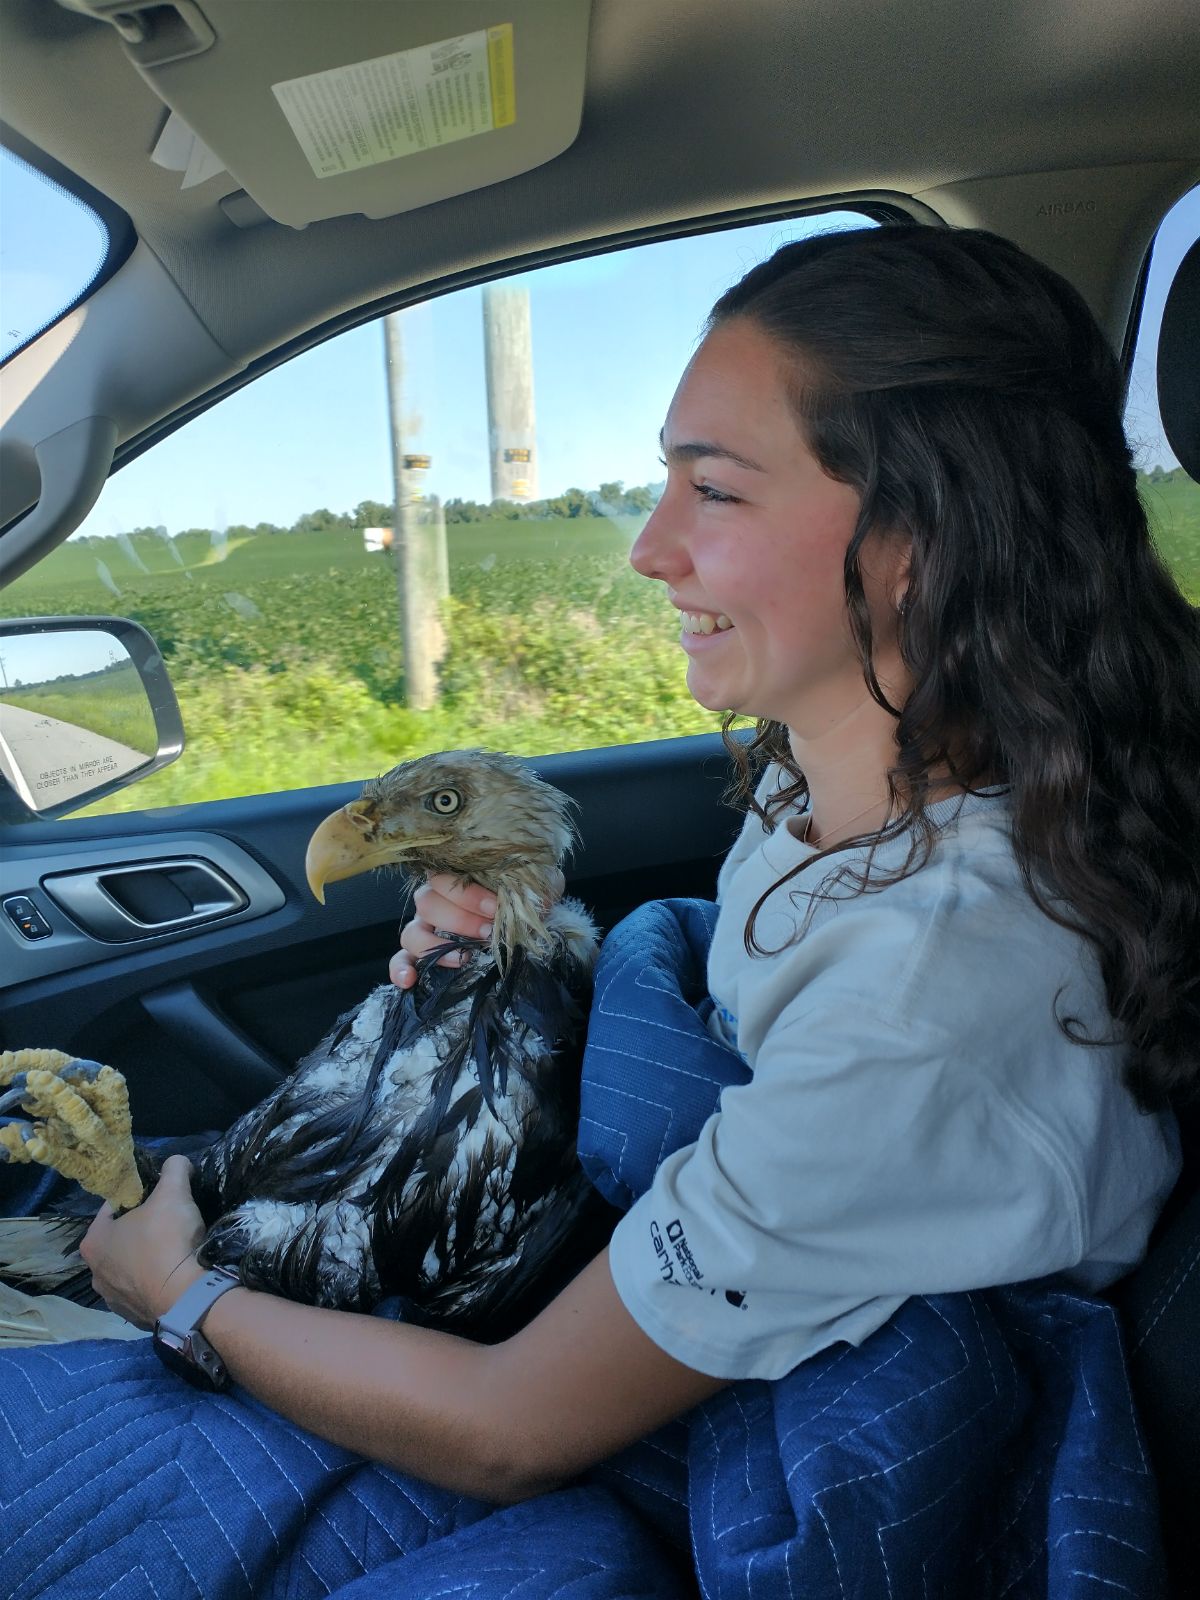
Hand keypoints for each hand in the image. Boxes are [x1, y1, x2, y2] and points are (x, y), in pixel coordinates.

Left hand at [79, 1154, 205, 1327]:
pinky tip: (174, 1276)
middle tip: (167, 1222)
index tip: (157, 1197)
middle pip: (119, 1240)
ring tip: (173, 1251)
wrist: (185, 1297)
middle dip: (140, 1230)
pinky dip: (154, 1282)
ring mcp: (112, 1298)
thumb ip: (173, 1170)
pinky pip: (143, 1290)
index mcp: (93, 1241)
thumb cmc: (167, 1239)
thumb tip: (177, 1162)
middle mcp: (94, 1272)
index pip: (113, 1208)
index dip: (136, 1198)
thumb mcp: (173, 1192)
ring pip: (129, 1268)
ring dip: (145, 1259)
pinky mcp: (132, 1317)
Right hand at [389, 870, 564, 989]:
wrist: (523, 917)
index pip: (445, 877)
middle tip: (488, 933)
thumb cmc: (522, 897)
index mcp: (454, 878)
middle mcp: (434, 899)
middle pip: (428, 904)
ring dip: (435, 947)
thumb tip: (534, 900)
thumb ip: (534, 888)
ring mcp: (423, 926)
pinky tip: (409, 981)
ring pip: (412, 932)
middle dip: (460, 921)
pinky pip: (400, 959)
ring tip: (464, 958)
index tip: (496, 908)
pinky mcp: (418, 953)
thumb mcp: (534, 886)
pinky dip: (400, 969)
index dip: (468, 895)